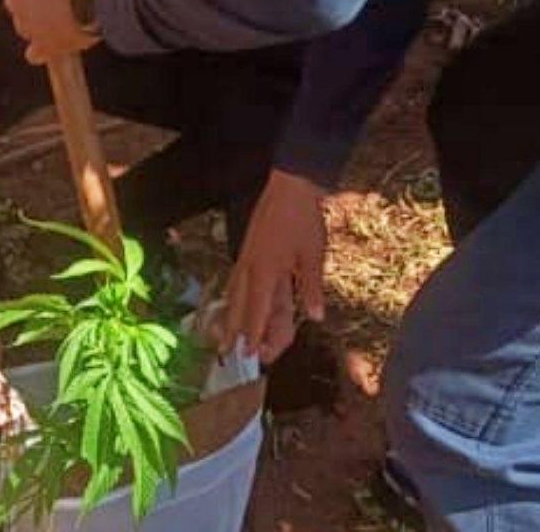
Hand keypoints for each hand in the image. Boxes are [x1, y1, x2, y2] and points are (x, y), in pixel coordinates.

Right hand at [222, 170, 326, 362]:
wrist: (289, 185)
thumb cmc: (302, 219)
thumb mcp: (313, 255)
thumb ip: (311, 288)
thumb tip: (315, 317)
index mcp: (266, 272)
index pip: (258, 312)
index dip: (254, 335)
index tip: (250, 355)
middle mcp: (250, 268)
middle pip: (240, 307)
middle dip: (235, 331)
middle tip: (227, 352)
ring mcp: (245, 257)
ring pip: (234, 294)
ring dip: (230, 315)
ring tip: (224, 333)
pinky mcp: (247, 248)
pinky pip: (236, 279)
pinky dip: (233, 295)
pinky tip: (232, 298)